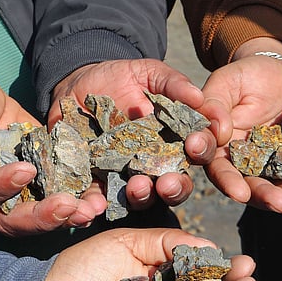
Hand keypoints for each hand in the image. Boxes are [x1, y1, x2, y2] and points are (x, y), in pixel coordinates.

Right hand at [0, 65, 101, 235]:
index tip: (24, 170)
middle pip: (11, 218)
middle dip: (40, 217)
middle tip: (68, 207)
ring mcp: (16, 185)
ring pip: (39, 214)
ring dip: (67, 216)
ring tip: (91, 210)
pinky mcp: (40, 174)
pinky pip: (59, 193)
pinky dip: (80, 198)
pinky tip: (100, 196)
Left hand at [51, 59, 220, 208]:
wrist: (79, 83)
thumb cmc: (122, 78)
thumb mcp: (150, 74)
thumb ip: (174, 84)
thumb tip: (199, 98)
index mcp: (178, 141)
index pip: (199, 151)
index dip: (202, 149)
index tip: (195, 143)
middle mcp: (158, 165)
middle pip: (176, 185)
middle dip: (175, 187)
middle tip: (168, 183)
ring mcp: (129, 176)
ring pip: (143, 198)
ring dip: (142, 197)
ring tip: (136, 187)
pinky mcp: (98, 181)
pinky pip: (100, 200)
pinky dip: (97, 206)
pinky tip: (95, 206)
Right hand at [199, 41, 281, 212]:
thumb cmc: (249, 76)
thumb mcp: (228, 81)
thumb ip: (215, 104)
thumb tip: (217, 131)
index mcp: (222, 150)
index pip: (220, 169)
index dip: (228, 181)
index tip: (238, 191)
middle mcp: (246, 166)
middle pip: (252, 188)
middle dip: (266, 197)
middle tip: (280, 204)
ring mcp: (275, 169)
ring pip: (280, 189)